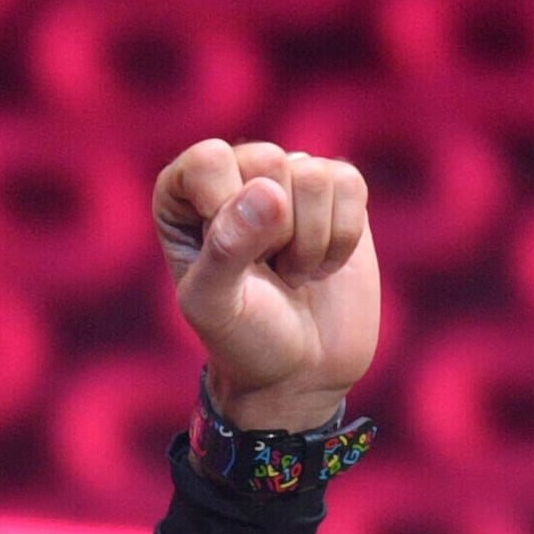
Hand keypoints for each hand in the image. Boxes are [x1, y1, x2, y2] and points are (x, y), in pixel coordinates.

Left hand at [154, 139, 378, 429]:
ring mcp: (290, 178)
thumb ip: (226, 249)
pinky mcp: (337, 191)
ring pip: (314, 174)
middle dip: (274, 232)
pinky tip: (322, 265)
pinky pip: (349, 184)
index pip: (209, 160)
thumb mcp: (215, 307)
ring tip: (292, 273)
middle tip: (266, 272)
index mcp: (184, 192)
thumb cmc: (243, 339)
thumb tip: (269, 193)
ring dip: (309, 243)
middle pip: (268, 160)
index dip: (227, 212)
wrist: (299, 372)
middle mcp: (237, 173)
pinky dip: (341, 238)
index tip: (231, 262)